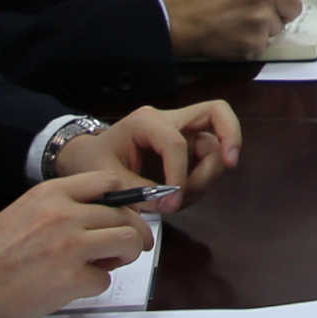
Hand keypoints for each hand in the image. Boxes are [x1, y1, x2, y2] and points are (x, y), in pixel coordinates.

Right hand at [0, 168, 154, 317]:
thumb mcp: (26, 211)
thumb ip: (63, 208)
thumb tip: (105, 217)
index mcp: (52, 193)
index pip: (110, 182)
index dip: (126, 200)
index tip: (127, 214)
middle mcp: (65, 214)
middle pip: (125, 215)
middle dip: (132, 233)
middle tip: (126, 248)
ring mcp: (71, 246)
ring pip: (127, 242)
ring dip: (123, 256)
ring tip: (104, 264)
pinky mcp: (71, 278)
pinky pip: (105, 279)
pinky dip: (93, 285)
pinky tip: (71, 286)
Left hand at [53, 100, 243, 210]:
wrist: (86, 158)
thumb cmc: (92, 161)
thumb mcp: (104, 177)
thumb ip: (136, 191)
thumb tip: (166, 202)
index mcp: (146, 122)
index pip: (176, 143)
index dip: (179, 175)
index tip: (171, 204)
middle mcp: (170, 120)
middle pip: (217, 114)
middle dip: (230, 140)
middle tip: (228, 168)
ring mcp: (182, 133)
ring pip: (215, 144)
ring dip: (208, 175)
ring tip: (181, 200)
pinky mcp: (187, 148)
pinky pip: (207, 160)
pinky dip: (201, 181)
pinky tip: (181, 197)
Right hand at [163, 0, 309, 57]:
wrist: (183, 20)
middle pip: (296, 6)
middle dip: (283, 11)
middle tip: (262, 11)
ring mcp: (262, 18)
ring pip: (281, 26)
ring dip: (267, 27)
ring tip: (242, 21)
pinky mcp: (255, 41)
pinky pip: (266, 43)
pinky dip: (254, 41)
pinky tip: (237, 34)